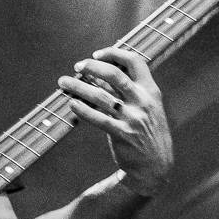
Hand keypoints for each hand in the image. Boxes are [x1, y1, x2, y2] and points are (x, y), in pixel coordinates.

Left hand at [57, 46, 172, 195]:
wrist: (155, 165)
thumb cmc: (145, 131)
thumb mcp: (145, 107)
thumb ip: (126, 90)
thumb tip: (97, 73)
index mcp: (151, 91)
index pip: (135, 62)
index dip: (114, 54)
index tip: (96, 54)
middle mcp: (143, 102)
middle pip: (115, 75)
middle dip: (92, 67)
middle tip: (77, 66)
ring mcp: (134, 118)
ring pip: (101, 96)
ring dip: (79, 87)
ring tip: (63, 82)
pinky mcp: (123, 134)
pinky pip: (99, 119)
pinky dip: (83, 110)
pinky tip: (71, 103)